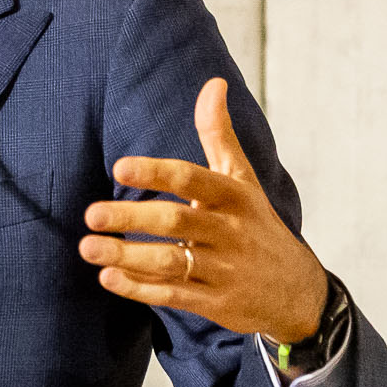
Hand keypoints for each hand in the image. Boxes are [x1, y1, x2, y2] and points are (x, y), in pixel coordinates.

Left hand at [79, 76, 327, 349]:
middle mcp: (231, 232)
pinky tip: (109, 278)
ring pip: (172, 262)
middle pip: (177, 221)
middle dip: (132, 218)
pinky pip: (175, 295)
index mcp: (235, 196)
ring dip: (128, 256)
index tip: (118, 167)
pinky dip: (141, 289)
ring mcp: (225, 270)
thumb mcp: (243, 180)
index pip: (192, 179)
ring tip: (88, 247)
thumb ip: (219, 135)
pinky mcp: (217, 303)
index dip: (156, 173)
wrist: (298, 292)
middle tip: (90, 214)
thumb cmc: (257, 224)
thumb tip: (213, 82)